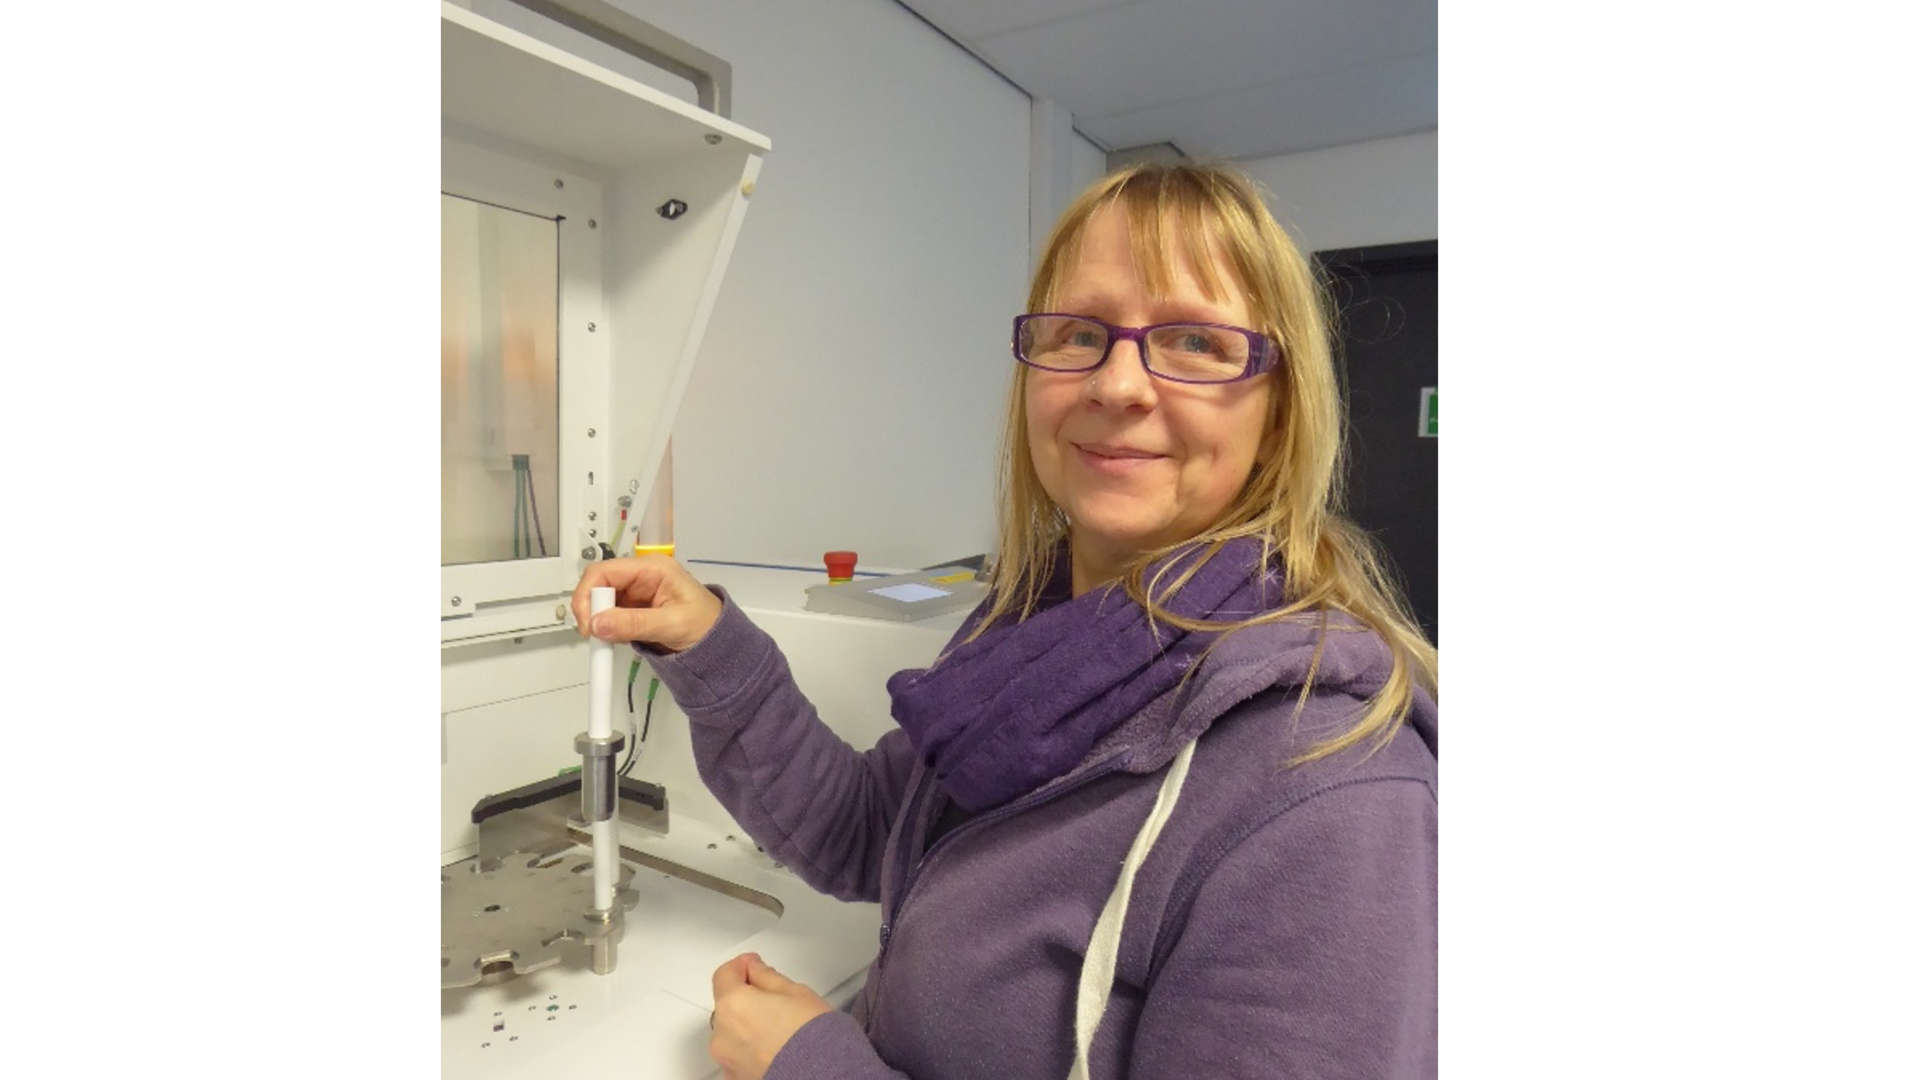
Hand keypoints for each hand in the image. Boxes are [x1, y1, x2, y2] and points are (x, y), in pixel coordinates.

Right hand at [570, 554, 722, 652]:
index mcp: (652, 569)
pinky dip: (606, 627)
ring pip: (601, 600)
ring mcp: (636, 591)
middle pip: (598, 583)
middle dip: (591, 608)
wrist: (719, 642)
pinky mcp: (633, 607)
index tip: (587, 622)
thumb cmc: (706, 625)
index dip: (588, 594)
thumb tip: (598, 623)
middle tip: (593, 634)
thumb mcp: (672, 625)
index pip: (605, 571)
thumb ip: (634, 624)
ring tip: (608, 639)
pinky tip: (615, 638)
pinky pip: (608, 613)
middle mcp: (641, 575)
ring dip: (598, 619)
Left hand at [709, 952, 832, 1079]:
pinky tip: (774, 1046)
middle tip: (770, 995)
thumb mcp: (796, 992)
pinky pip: (738, 1054)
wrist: (822, 1074)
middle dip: (744, 996)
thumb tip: (756, 971)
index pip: (725, 975)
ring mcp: (728, 1059)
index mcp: (734, 1005)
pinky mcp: (737, 1077)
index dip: (741, 965)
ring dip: (746, 1024)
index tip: (753, 964)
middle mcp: (723, 1034)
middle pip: (726, 1004)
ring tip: (777, 1026)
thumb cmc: (813, 1037)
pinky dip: (750, 1047)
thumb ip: (768, 977)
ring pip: (731, 1032)